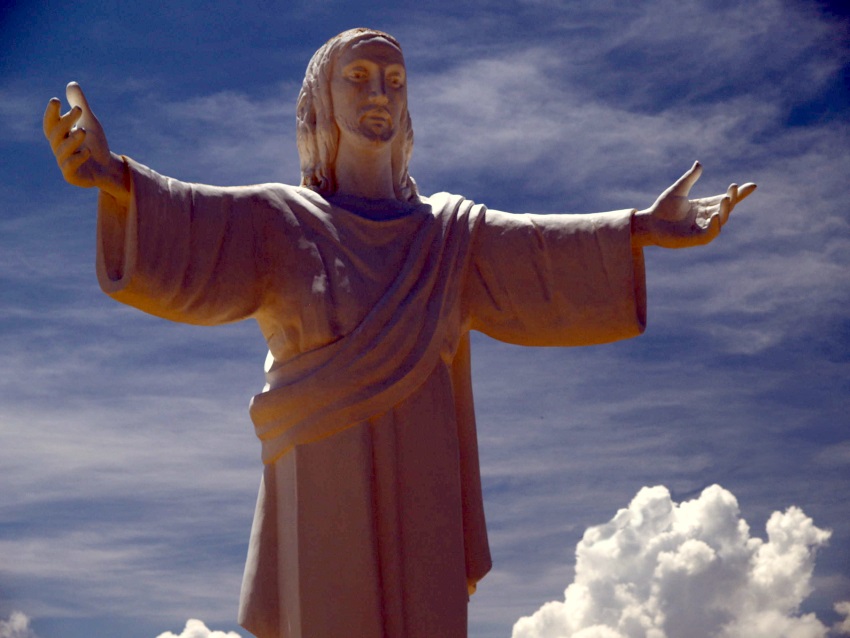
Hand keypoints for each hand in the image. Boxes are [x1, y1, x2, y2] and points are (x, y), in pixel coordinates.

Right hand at [43, 82, 128, 202]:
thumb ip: (80, 104)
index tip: (56, 100)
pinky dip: (78, 158)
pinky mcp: (72, 176)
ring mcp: (64, 163)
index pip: (51, 122)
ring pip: (62, 150)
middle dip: (66, 122)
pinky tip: (88, 152)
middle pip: (55, 134)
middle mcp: (59, 148)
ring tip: (83, 131)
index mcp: (60, 135)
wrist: (108, 168)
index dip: (51, 113)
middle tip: (79, 110)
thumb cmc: (95, 143)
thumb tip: (72, 84)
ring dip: (72, 140)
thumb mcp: (90, 122)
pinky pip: (70, 167)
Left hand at [633, 162, 755, 247]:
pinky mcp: (696, 239)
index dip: (739, 193)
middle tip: (733, 189)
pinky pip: (711, 234)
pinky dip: (715, 226)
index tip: (752, 185)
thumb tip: (699, 164)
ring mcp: (702, 228)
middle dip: (733, 199)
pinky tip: (716, 216)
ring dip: (725, 210)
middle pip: (726, 208)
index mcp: (704, 205)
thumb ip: (689, 178)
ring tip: (725, 199)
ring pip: (721, 220)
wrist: (649, 223)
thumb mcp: (678, 190)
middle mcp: (706, 217)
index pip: (725, 198)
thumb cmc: (662, 207)